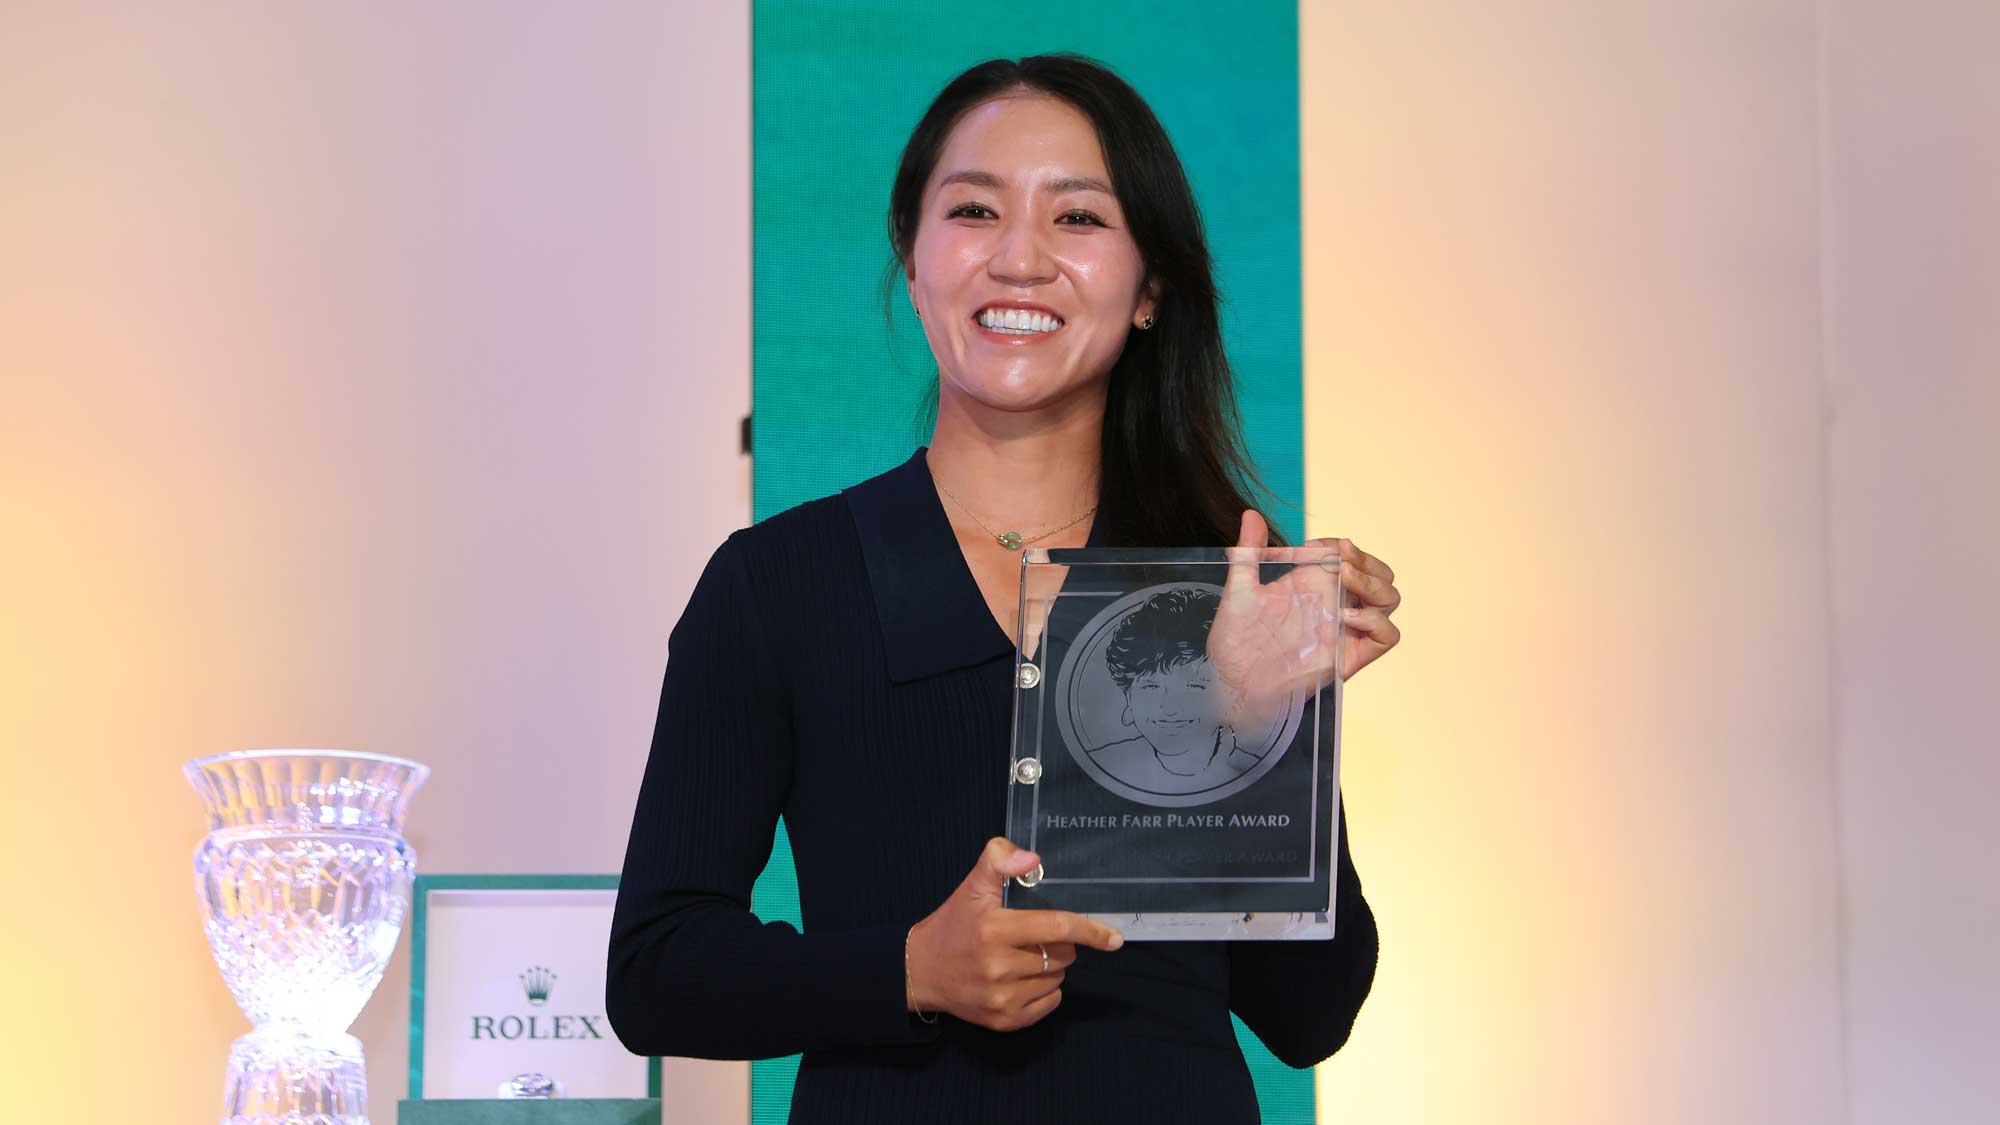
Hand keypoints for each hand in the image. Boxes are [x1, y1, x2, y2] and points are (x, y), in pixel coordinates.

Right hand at [905, 837, 1124, 1031]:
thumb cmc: (952, 925)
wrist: (920, 971)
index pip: (1057, 927)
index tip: (1115, 937)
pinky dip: (1046, 990)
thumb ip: (998, 860)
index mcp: (994, 929)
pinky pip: (1050, 1003)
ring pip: (1057, 979)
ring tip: (1021, 957)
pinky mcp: (1004, 1020)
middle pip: (1062, 954)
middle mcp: (998, 966)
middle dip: (1058, 943)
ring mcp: (1002, 998)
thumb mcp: (971, 886)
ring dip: (1051, 966)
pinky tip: (1022, 979)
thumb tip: (1033, 859)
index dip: (1090, 930)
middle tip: (1032, 936)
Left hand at [1210, 513, 1401, 715]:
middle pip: (1380, 575)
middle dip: (1368, 561)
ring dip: (1375, 583)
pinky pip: (1387, 637)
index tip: (1313, 547)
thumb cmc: (1235, 642)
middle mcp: (1336, 605)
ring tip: (1346, 579)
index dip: (1342, 546)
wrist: (1232, 681)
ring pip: (1389, 600)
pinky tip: (1346, 616)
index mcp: (1315, 586)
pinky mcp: (1349, 657)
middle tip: (1343, 559)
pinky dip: (1376, 621)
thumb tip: (1251, 514)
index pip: (1350, 557)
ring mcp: (1345, 630)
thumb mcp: (1240, 590)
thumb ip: (1248, 553)